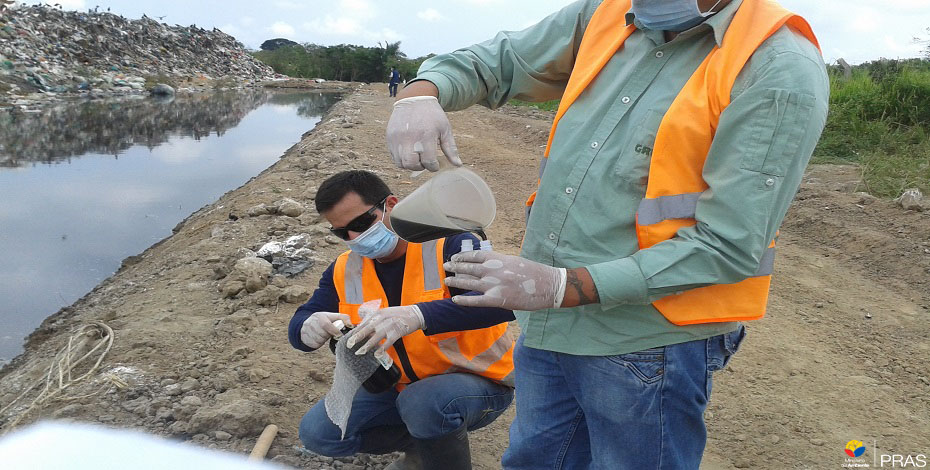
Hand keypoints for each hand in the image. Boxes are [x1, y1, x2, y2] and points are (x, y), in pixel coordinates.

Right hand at [300, 312, 351, 348]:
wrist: (306, 323)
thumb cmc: (324, 320)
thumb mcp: (333, 316)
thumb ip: (343, 318)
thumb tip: (351, 325)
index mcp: (320, 316)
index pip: (326, 325)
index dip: (334, 331)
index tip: (339, 336)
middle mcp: (311, 322)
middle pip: (323, 334)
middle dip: (328, 336)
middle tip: (329, 334)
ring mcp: (306, 330)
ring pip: (319, 340)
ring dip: (323, 340)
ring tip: (323, 335)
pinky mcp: (304, 337)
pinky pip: (314, 344)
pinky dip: (318, 343)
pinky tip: (318, 338)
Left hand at [346, 305, 424, 355]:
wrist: (415, 313)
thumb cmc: (398, 314)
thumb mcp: (384, 312)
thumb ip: (373, 318)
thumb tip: (361, 326)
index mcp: (378, 313)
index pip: (364, 323)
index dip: (355, 331)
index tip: (348, 338)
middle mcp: (382, 319)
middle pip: (367, 329)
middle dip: (357, 337)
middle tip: (349, 345)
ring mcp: (390, 326)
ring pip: (376, 336)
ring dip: (367, 345)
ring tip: (360, 352)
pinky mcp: (397, 332)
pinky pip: (388, 342)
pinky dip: (382, 348)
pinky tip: (376, 354)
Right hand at [386, 96, 461, 170]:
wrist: (414, 98)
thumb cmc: (432, 115)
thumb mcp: (445, 129)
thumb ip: (450, 148)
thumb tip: (458, 164)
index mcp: (426, 135)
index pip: (428, 161)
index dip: (433, 166)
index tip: (436, 164)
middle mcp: (409, 138)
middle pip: (411, 164)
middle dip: (420, 167)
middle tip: (425, 162)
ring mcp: (397, 138)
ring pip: (400, 163)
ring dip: (410, 164)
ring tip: (417, 157)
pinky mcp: (390, 137)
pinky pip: (393, 156)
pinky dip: (401, 159)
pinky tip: (409, 152)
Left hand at [443, 250, 566, 310]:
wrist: (549, 285)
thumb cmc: (535, 273)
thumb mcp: (516, 261)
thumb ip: (500, 263)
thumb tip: (488, 265)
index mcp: (499, 259)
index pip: (475, 255)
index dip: (463, 256)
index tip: (455, 257)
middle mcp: (494, 270)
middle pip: (469, 267)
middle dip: (456, 266)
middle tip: (446, 266)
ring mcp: (495, 285)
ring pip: (469, 283)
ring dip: (456, 281)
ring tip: (447, 280)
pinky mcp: (498, 300)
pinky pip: (476, 301)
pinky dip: (465, 301)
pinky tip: (455, 300)